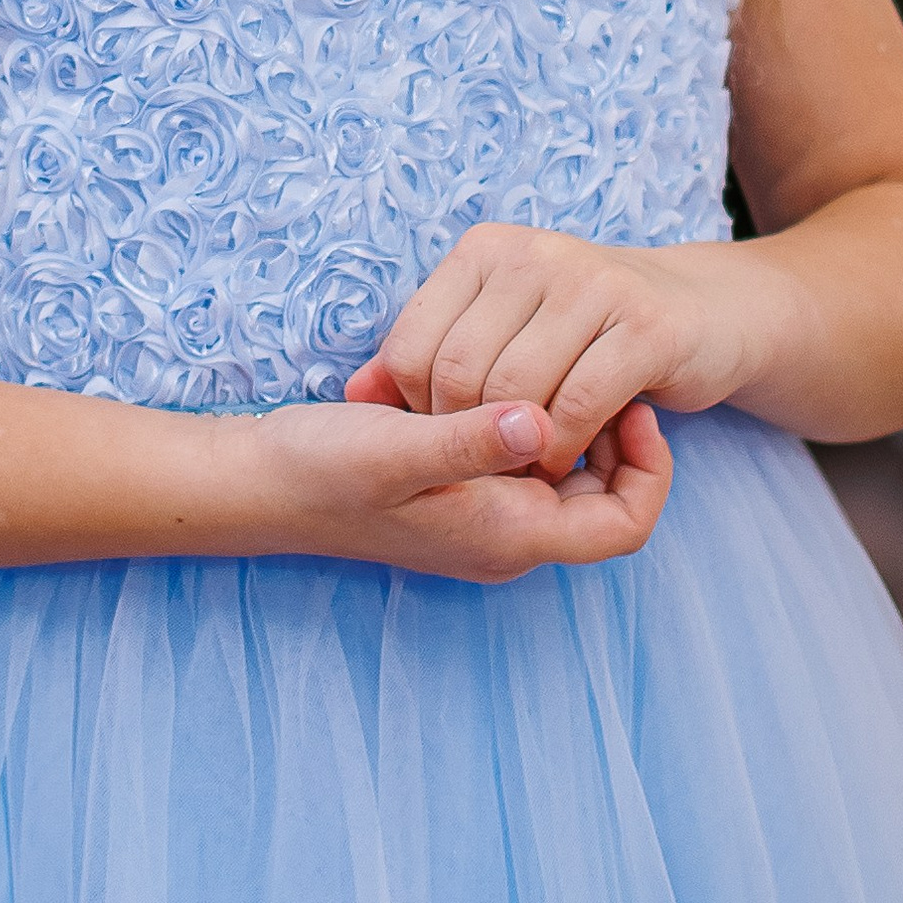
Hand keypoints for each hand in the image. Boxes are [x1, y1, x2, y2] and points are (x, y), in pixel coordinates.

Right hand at [254, 393, 670, 583]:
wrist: (254, 484)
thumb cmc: (321, 471)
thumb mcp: (396, 450)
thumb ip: (470, 440)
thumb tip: (544, 424)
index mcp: (507, 537)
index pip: (624, 527)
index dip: (649, 471)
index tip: (629, 403)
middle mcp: (504, 536)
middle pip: (603, 499)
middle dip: (614, 437)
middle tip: (600, 371)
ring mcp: (480, 517)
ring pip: (562, 476)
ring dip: (570, 423)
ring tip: (555, 365)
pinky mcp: (455, 491)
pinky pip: (520, 463)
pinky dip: (526, 421)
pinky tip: (501, 373)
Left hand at [345, 221, 787, 476]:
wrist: (706, 311)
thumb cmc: (587, 333)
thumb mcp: (501, 329)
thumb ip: (428, 356)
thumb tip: (354, 395)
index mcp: (484, 250)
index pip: (412, 346)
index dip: (418, 413)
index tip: (450, 441)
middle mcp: (532, 255)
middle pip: (457, 374)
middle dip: (467, 438)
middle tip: (489, 466)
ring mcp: (591, 283)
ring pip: (513, 393)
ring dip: (514, 451)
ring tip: (524, 468)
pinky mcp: (645, 325)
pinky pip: (577, 405)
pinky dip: (562, 449)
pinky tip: (566, 460)